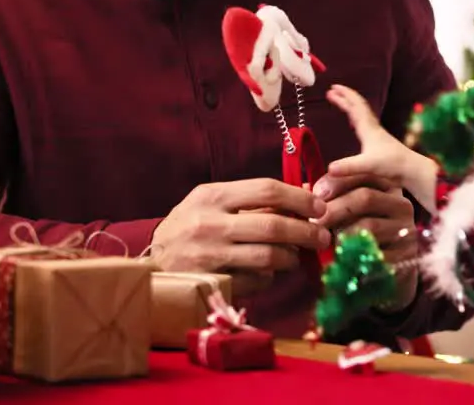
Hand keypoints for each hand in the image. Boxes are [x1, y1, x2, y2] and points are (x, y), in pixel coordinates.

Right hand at [150, 179, 330, 280]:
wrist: (150, 269)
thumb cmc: (188, 230)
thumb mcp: (211, 205)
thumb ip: (251, 200)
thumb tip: (304, 194)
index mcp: (212, 196)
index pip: (267, 189)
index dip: (300, 198)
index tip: (319, 207)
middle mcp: (209, 224)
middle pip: (273, 225)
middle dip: (307, 232)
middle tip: (323, 237)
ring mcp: (210, 257)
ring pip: (269, 257)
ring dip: (291, 257)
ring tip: (295, 255)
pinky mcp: (213, 284)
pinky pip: (257, 281)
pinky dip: (270, 277)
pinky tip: (268, 272)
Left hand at [313, 171, 420, 311]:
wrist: (387, 271)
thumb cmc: (361, 234)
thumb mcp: (349, 212)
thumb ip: (330, 198)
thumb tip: (305, 189)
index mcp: (388, 187)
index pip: (364, 174)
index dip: (338, 181)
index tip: (315, 192)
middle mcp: (401, 204)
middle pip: (365, 197)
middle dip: (334, 209)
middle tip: (313, 222)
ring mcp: (406, 230)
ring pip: (368, 226)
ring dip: (341, 234)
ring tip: (326, 242)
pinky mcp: (406, 255)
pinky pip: (374, 254)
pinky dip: (353, 257)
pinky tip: (340, 260)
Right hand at [325, 84, 437, 210]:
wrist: (412, 170)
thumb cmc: (393, 165)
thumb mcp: (367, 165)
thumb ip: (348, 166)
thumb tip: (329, 169)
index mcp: (369, 129)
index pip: (355, 107)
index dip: (344, 97)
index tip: (332, 88)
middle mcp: (373, 128)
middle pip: (358, 107)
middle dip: (346, 97)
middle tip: (333, 90)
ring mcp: (377, 135)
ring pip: (363, 114)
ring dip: (352, 106)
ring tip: (342, 102)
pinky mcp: (380, 143)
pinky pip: (366, 124)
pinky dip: (358, 119)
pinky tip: (355, 125)